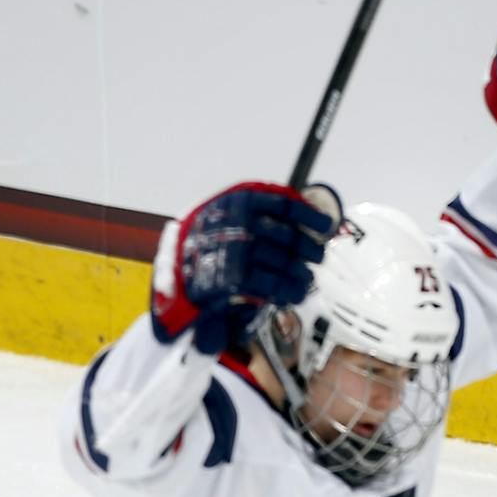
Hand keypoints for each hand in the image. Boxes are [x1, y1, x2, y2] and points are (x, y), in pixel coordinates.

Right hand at [150, 183, 335, 354]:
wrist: (170, 281)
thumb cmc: (203, 250)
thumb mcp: (225, 219)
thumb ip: (257, 216)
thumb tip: (303, 221)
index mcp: (238, 201)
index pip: (284, 205)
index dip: (310, 216)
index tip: (325, 227)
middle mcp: (238, 222)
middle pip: (288, 236)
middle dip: (308, 249)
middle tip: (317, 258)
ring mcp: (235, 250)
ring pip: (283, 262)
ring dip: (300, 274)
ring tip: (305, 282)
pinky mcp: (233, 279)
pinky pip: (271, 283)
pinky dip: (286, 291)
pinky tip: (293, 295)